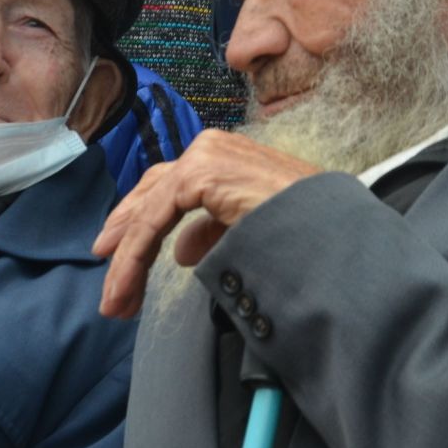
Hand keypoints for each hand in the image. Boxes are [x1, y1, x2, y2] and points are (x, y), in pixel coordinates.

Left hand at [94, 131, 320, 318]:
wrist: (335, 229)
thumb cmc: (306, 230)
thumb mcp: (247, 229)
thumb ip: (211, 232)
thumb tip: (181, 251)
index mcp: (225, 157)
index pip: (167, 186)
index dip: (139, 224)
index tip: (120, 263)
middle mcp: (211, 148)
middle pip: (150, 193)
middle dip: (126, 243)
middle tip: (111, 288)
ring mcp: (205, 156)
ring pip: (149, 209)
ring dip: (128, 259)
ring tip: (115, 300)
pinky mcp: (202, 172)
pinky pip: (155, 216)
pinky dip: (136, 253)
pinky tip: (127, 283)